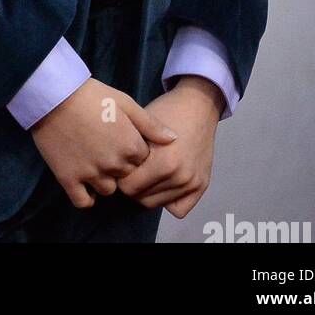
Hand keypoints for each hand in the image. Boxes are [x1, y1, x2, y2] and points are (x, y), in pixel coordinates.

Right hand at [30, 75, 178, 209]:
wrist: (53, 94)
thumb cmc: (90, 94)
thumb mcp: (124, 102)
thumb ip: (150, 124)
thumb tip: (174, 139)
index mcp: (130, 145)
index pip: (143, 160)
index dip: (133, 150)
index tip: (121, 138)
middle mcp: (114, 164)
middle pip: (128, 176)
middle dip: (121, 165)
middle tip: (106, 147)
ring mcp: (91, 173)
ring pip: (108, 190)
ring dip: (105, 180)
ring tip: (94, 161)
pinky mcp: (69, 178)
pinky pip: (84, 201)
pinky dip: (87, 196)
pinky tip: (85, 184)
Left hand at [116, 77, 219, 217]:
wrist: (197, 105)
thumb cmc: (166, 111)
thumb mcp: (141, 124)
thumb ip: (128, 150)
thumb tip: (112, 169)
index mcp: (164, 162)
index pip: (129, 187)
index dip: (120, 175)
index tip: (119, 163)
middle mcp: (180, 177)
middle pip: (141, 198)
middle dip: (132, 185)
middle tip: (131, 168)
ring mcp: (193, 184)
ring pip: (157, 204)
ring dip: (147, 192)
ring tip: (144, 173)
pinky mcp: (202, 186)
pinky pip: (179, 209)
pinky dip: (168, 200)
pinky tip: (161, 182)